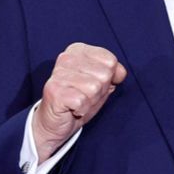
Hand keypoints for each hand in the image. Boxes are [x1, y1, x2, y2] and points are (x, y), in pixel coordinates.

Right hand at [32, 43, 126, 160]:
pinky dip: (82, 109)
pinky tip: (72, 109)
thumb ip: (113, 74)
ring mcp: (59, 74)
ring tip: (78, 102)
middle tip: (84, 96)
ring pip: (95, 88)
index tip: (94, 84)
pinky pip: (83, 101)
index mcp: (78, 50)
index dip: (109, 78)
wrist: (53, 123)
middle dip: (100, 91)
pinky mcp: (55, 90)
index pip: (110, 60)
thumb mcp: (101, 84)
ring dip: (90, 101)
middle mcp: (66, 58)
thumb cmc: (78, 101)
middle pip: (104, 75)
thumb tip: (120, 72)